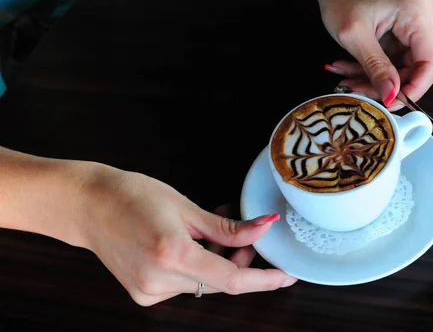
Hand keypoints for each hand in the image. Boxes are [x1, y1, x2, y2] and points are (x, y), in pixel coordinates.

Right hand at [80, 166, 296, 305]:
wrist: (88, 206)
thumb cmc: (133, 196)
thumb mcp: (186, 207)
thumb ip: (228, 227)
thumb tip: (265, 227)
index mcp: (173, 254)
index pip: (233, 280)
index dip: (264, 279)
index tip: (287, 275)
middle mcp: (160, 280)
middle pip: (220, 281)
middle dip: (239, 260)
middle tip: (246, 235)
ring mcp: (149, 291)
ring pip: (203, 284)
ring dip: (217, 262)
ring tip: (213, 232)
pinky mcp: (142, 294)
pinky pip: (184, 286)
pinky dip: (196, 267)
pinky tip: (193, 245)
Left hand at [316, 0, 432, 108]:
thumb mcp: (354, 36)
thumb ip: (375, 67)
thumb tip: (391, 95)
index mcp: (418, 16)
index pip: (431, 64)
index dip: (413, 89)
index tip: (391, 104)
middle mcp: (425, 20)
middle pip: (415, 70)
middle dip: (384, 86)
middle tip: (355, 92)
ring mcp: (417, 28)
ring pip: (401, 70)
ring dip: (372, 79)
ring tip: (345, 79)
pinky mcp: (406, 34)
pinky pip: (393, 62)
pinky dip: (371, 70)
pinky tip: (349, 69)